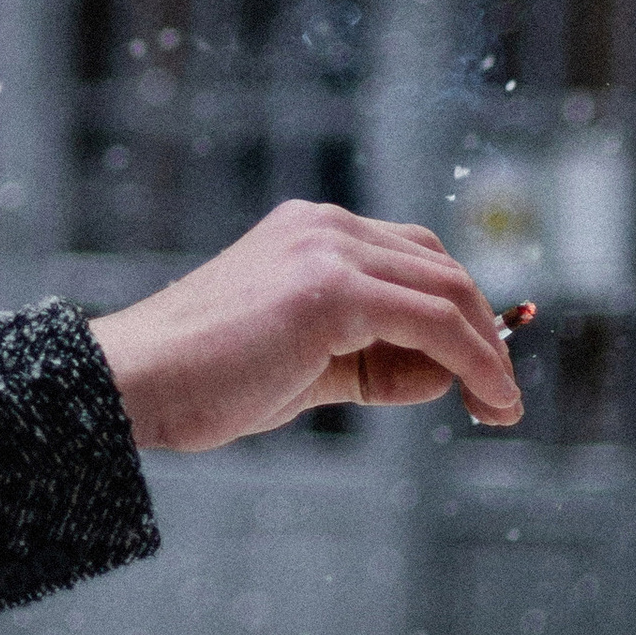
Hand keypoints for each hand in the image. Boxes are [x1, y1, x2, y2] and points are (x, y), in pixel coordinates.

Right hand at [92, 200, 522, 452]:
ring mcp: (327, 250)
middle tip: (499, 398)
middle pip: (441, 267)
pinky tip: (487, 398)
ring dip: (487, 353)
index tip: (479, 374)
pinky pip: (433, 323)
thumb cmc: (206, 382)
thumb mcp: (307, 367)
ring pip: (447, 291)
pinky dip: (474, 361)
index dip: (459, 313)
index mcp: (310, 232)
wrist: (136, 384)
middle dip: (483, 333)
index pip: (414, 258)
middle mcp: (324, 226)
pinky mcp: (331, 290)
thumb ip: (372, 361)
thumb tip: (447, 375)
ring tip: (500, 408)